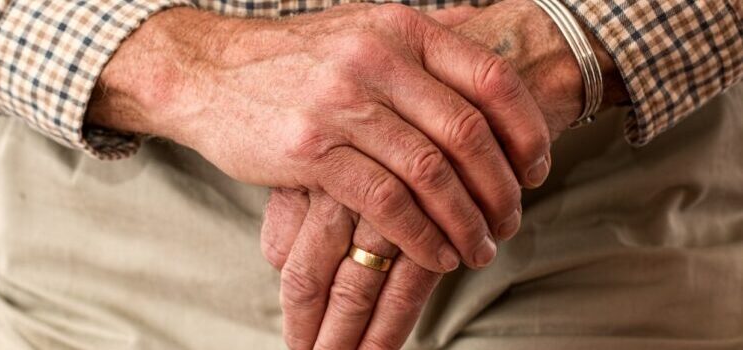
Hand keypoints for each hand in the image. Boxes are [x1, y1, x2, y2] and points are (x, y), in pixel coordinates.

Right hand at [261, 2, 629, 348]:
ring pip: (429, 172)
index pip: (490, 77)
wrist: (209, 72)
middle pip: (466, 131)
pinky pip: (385, 201)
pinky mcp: (311, 150)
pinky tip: (436, 254)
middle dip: (500, 187)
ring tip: (478, 248)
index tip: (537, 169)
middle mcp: (376, 58)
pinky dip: (420, 235)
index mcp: (400, 28)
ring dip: (464, 220)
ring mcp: (342, 102)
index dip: (526, 129)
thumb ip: (422, 37)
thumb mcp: (362, 28)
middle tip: (509, 221)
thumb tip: (484, 30)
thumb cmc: (295, 60)